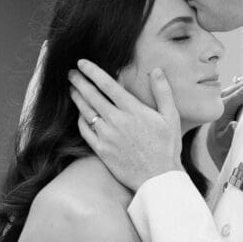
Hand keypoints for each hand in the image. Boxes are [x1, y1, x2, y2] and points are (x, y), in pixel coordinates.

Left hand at [70, 61, 181, 190]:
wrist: (158, 178)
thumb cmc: (167, 147)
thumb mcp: (171, 117)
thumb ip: (163, 92)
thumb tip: (157, 70)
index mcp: (133, 110)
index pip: (107, 84)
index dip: (92, 71)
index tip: (82, 63)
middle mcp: (117, 121)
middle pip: (92, 95)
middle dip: (79, 81)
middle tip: (71, 73)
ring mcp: (107, 136)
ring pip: (86, 112)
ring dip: (77, 98)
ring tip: (72, 89)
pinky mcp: (101, 150)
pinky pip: (85, 131)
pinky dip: (81, 119)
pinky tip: (80, 114)